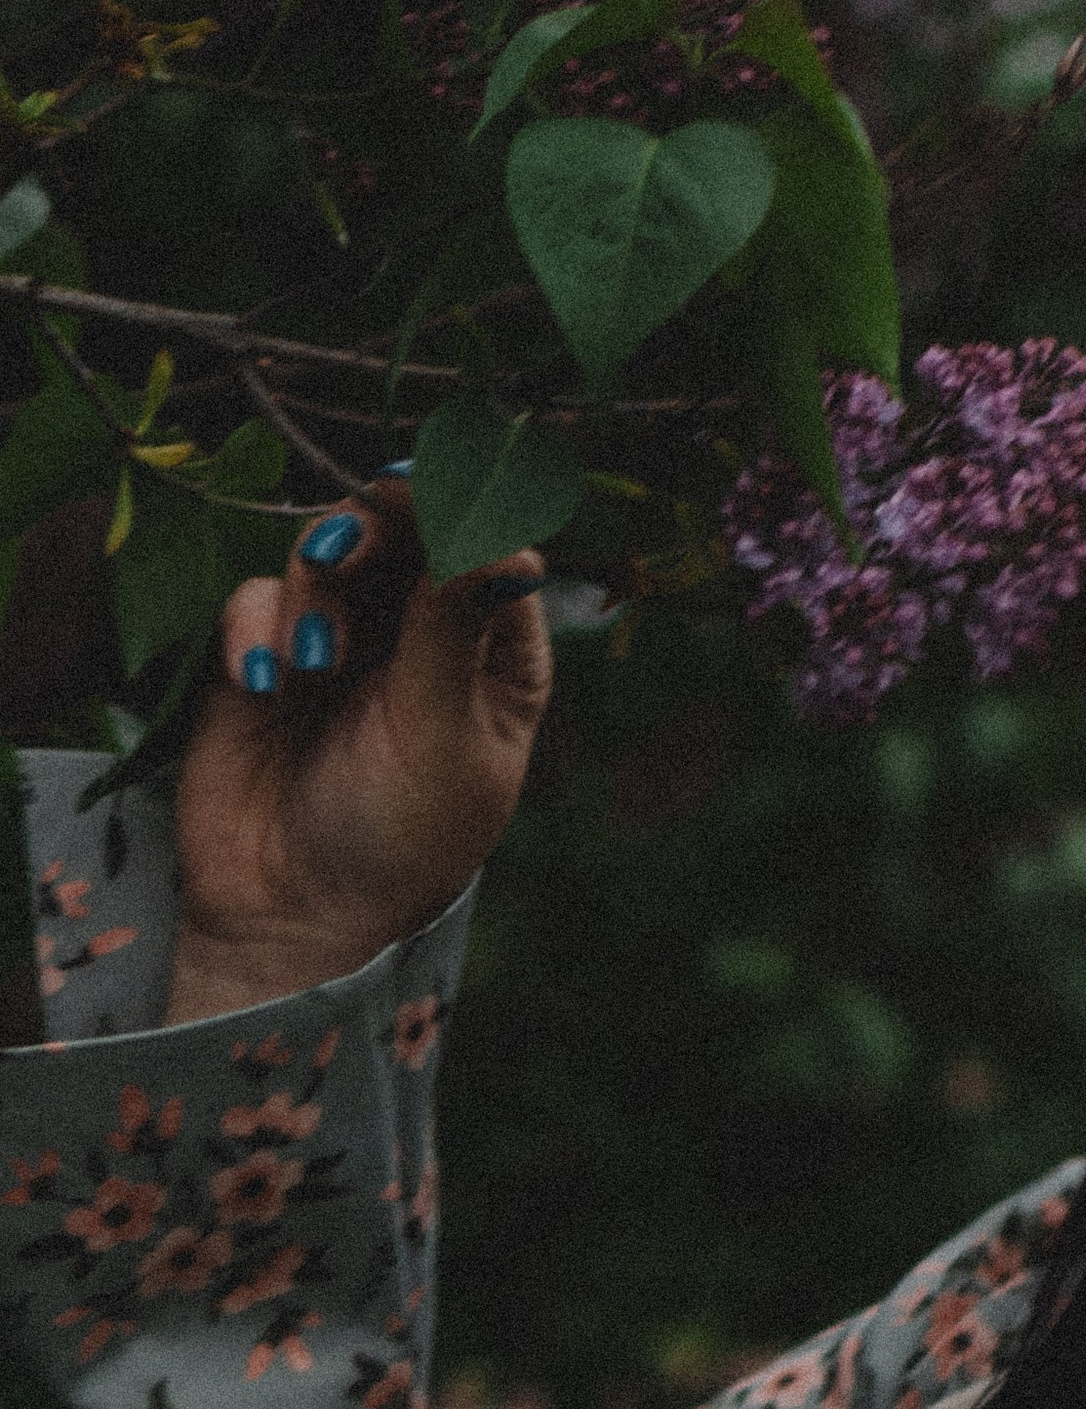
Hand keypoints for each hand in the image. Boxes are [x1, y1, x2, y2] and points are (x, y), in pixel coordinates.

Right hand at [168, 489, 552, 1022]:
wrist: (297, 915)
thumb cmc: (401, 838)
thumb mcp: (442, 733)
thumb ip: (454, 628)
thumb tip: (504, 536)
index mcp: (496, 657)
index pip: (490, 553)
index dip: (460, 510)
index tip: (425, 492)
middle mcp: (423, 636)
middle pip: (405, 533)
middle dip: (378, 524)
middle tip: (355, 537)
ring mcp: (342, 643)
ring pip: (327, 554)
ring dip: (317, 587)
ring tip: (316, 662)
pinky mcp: (266, 658)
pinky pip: (257, 599)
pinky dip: (258, 627)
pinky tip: (267, 684)